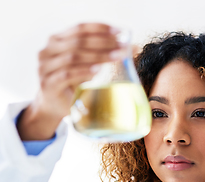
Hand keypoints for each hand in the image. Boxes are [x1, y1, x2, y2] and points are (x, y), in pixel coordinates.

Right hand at [17, 23, 125, 139]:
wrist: (56, 105)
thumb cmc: (75, 82)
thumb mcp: (90, 64)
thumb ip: (105, 53)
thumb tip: (134, 47)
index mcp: (57, 40)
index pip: (80, 28)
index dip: (100, 28)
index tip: (120, 32)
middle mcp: (48, 50)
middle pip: (78, 41)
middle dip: (103, 43)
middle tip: (122, 47)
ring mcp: (45, 67)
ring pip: (73, 56)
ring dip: (97, 56)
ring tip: (115, 57)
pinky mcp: (48, 83)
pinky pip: (67, 74)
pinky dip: (84, 71)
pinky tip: (97, 70)